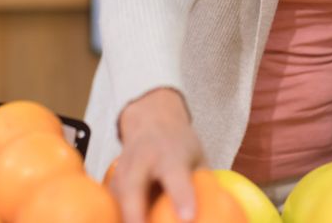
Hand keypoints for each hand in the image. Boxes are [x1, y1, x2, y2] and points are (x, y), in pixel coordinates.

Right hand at [113, 88, 205, 222]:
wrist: (152, 120)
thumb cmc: (180, 146)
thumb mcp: (197, 157)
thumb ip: (203, 184)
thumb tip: (219, 214)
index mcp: (171, 154)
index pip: (176, 176)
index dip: (181, 197)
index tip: (188, 218)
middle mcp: (143, 159)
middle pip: (133, 186)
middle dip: (135, 213)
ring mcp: (123, 167)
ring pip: (117, 195)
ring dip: (123, 216)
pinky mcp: (113, 178)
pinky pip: (113, 200)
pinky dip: (117, 215)